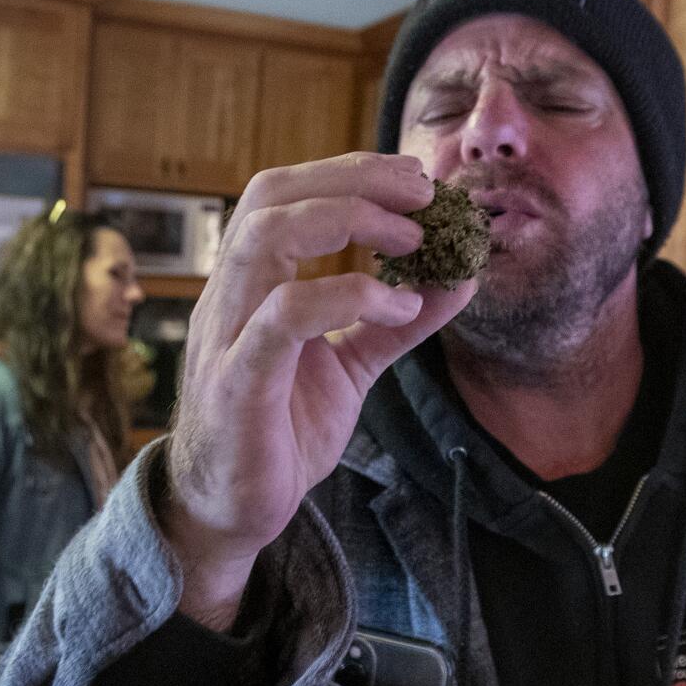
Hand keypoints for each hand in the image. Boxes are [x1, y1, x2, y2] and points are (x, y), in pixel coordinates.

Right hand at [162, 153, 475, 627]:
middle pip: (272, 196)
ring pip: (266, 238)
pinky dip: (347, 296)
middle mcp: (229, 295)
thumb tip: (458, 279)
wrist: (230, 513)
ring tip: (413, 241)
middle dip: (353, 179)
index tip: (415, 179)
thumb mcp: (349, 367)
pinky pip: (285, 316)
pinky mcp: (238, 382)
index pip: (285, 193)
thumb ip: (394, 323)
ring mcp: (227, 335)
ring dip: (348, 221)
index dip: (350, 172)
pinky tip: (397, 309)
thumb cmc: (280, 432)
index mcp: (250, 283)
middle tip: (423, 193)